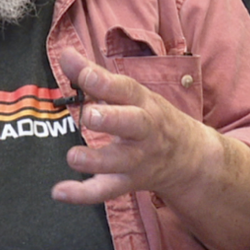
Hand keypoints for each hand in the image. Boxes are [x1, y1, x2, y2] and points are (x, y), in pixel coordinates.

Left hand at [51, 48, 214, 205]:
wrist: (190, 157)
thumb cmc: (151, 117)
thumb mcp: (130, 94)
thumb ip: (95, 75)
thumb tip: (65, 55)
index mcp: (143, 103)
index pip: (125, 89)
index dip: (103, 81)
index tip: (82, 73)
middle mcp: (144, 131)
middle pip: (131, 124)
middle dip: (111, 119)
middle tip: (89, 116)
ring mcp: (138, 159)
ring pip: (119, 162)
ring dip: (96, 160)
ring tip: (73, 157)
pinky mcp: (128, 182)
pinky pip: (106, 190)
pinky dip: (83, 194)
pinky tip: (59, 191)